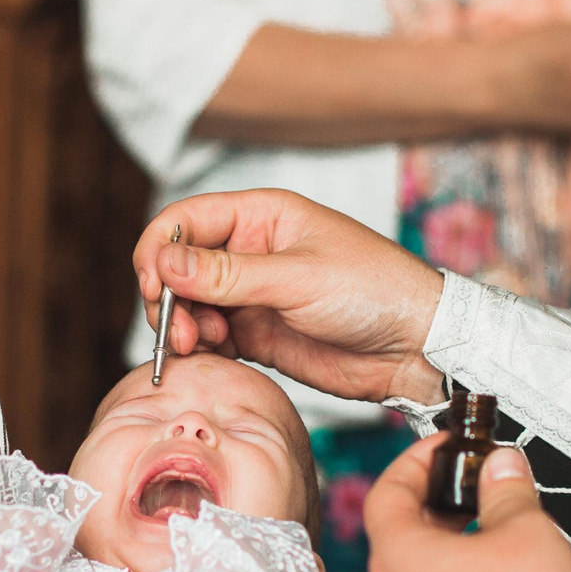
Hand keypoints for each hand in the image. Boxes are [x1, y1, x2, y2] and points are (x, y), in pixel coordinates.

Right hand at [136, 190, 445, 405]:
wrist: (414, 346)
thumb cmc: (373, 291)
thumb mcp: (297, 277)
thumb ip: (228, 274)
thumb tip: (165, 261)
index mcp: (261, 216)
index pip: (187, 219)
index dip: (161, 248)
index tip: (156, 286)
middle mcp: (250, 251)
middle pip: (180, 265)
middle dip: (169, 296)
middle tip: (179, 329)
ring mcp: (252, 294)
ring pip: (190, 305)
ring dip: (182, 325)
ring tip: (201, 345)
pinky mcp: (257, 334)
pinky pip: (210, 337)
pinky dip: (201, 347)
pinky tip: (215, 355)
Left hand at [364, 439, 570, 571]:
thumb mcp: (524, 528)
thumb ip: (506, 488)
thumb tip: (500, 467)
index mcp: (399, 555)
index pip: (388, 491)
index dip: (416, 462)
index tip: (441, 450)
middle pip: (399, 536)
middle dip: (435, 506)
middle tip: (470, 490)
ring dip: (445, 553)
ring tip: (489, 540)